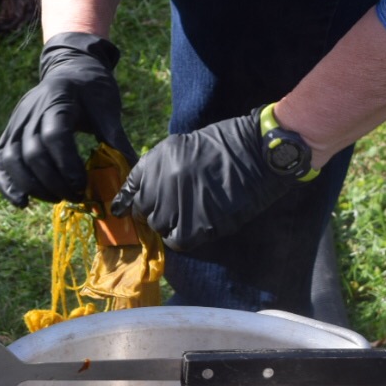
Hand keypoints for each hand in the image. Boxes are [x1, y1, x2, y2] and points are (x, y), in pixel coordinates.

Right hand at [0, 32, 136, 206]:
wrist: (71, 68)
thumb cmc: (92, 89)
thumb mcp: (108, 109)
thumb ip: (117, 140)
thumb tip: (133, 174)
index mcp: (57, 98)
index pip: (54, 136)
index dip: (68, 166)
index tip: (84, 186)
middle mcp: (29, 110)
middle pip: (31, 152)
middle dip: (53, 182)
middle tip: (74, 196)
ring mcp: (15, 121)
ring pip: (10, 159)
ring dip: (32, 186)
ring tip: (55, 198)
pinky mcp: (8, 132)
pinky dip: (7, 184)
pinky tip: (23, 201)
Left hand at [111, 110, 302, 249]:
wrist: (256, 152)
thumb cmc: (224, 144)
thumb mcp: (180, 146)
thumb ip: (155, 169)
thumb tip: (133, 198)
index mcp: (153, 163)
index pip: (129, 193)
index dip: (134, 201)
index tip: (131, 209)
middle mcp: (158, 185)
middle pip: (144, 212)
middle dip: (156, 211)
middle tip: (179, 205)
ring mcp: (175, 206)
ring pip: (160, 227)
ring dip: (172, 224)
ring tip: (194, 211)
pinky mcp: (196, 226)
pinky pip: (177, 241)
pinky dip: (184, 237)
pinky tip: (198, 224)